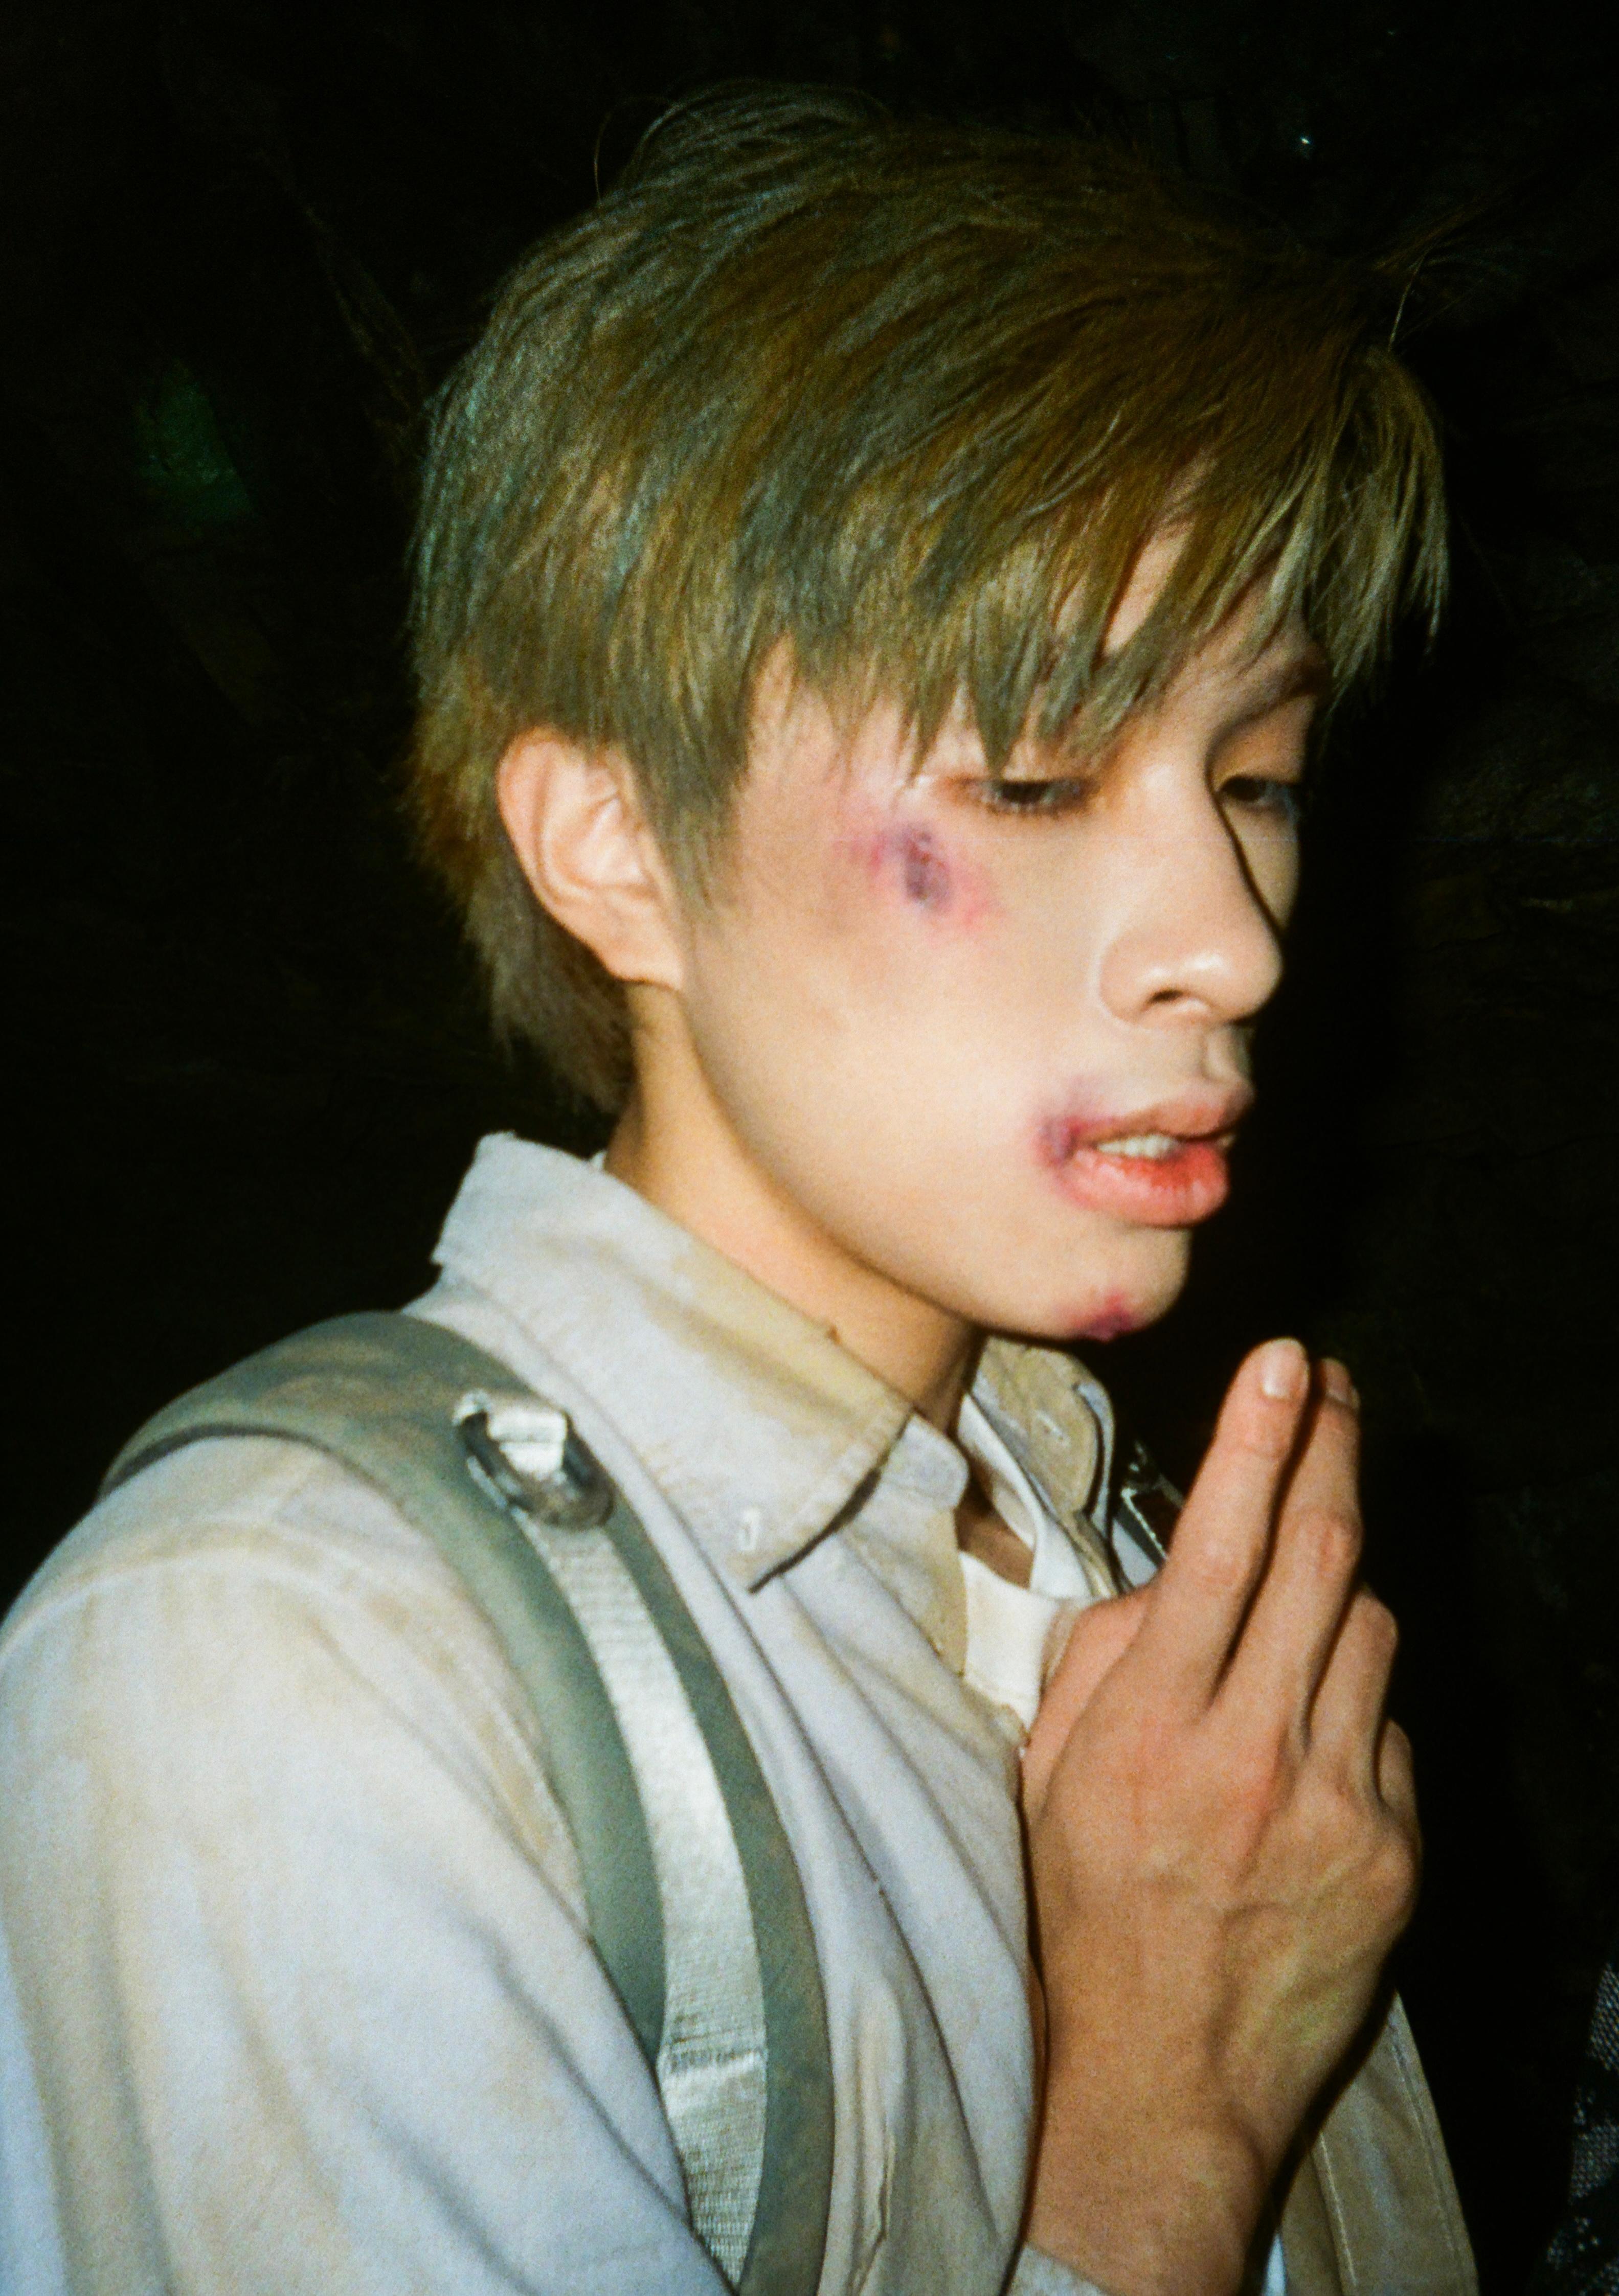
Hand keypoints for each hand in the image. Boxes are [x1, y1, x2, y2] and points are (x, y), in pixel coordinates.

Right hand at [1022, 1340, 1417, 2295]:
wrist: (1162, 2079)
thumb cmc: (1083, 1912)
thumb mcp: (1046, 1774)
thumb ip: (1104, 1657)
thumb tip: (1170, 1575)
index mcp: (1152, 1727)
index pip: (1218, 1547)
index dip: (1256, 1440)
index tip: (1285, 1364)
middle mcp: (1252, 1753)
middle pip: (1322, 1559)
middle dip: (1332, 1451)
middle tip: (1337, 1389)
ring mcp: (1337, 1803)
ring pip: (1371, 1629)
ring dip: (1344, 1574)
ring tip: (1307, 1565)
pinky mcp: (1394, 1850)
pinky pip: (1387, 1726)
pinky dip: (1351, 1700)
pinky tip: (1307, 1730)